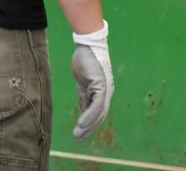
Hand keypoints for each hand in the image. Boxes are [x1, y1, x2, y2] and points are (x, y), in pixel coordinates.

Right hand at [71, 22, 113, 140]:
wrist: (88, 44)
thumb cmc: (86, 61)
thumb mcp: (83, 83)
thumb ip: (85, 96)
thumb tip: (83, 112)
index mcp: (103, 91)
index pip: (98, 112)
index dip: (90, 125)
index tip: (81, 135)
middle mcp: (107, 91)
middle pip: (100, 115)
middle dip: (89, 129)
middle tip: (78, 140)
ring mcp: (106, 88)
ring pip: (99, 112)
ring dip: (88, 126)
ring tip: (77, 136)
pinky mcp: (102, 84)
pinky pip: (97, 104)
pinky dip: (89, 115)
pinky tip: (81, 124)